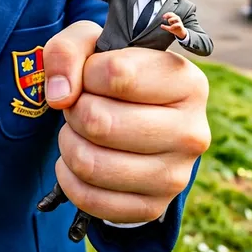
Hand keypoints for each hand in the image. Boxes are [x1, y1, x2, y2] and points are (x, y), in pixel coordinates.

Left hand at [42, 22, 209, 223]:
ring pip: (91, 163)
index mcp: (187, 81)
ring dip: (69, 143)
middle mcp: (191, 131)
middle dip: (75, 111)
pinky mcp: (153, 207)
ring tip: (80, 131)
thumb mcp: (90, 44)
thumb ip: (67, 51)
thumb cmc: (111, 74)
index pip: (116, 74)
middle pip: (100, 122)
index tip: (91, 75)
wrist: (133, 119)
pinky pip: (90, 199)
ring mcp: (176, 176)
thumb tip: (60, 96)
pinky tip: (79, 158)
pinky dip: (69, 177)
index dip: (87, 73)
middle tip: (81, 106)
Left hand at [161, 12, 186, 38]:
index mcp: (174, 18)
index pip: (171, 13)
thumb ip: (165, 27)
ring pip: (176, 17)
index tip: (163, 17)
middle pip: (173, 14)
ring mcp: (179, 22)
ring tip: (169, 22)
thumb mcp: (169, 28)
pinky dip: (174, 25)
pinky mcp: (181, 25)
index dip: (166, 14)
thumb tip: (161, 25)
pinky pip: (178, 24)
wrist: (181, 33)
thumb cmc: (175, 29)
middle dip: (168, 15)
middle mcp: (177, 19)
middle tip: (164, 18)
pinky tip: (171, 27)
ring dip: (171, 19)